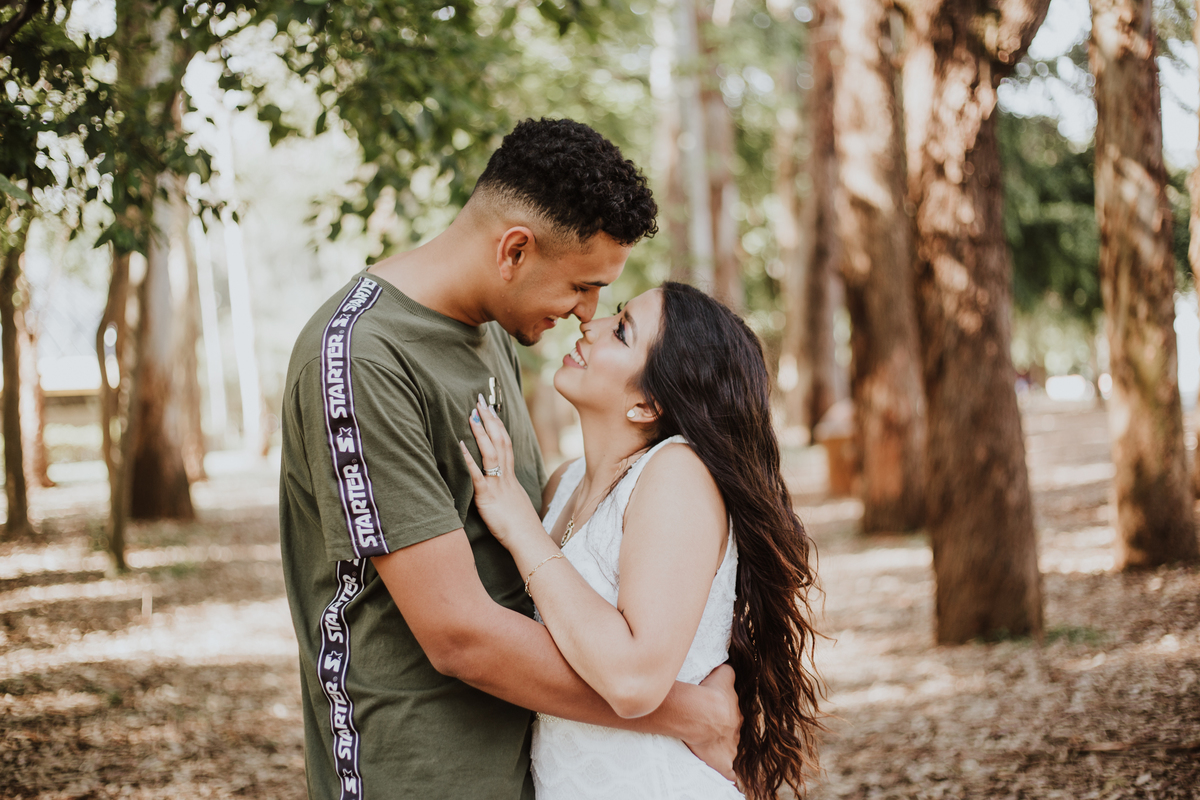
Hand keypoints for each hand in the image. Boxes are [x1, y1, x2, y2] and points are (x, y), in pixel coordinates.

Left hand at [460, 395, 541, 545]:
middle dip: (490, 419)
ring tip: (472, 414)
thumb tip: (501, 484)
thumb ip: (507, 489)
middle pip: (500, 441)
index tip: (491, 408)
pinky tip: (461, 446)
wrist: (527, 539)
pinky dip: (469, 459)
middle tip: (481, 400)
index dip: (498, 424)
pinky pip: (478, 475)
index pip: (506, 443)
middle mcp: (505, 476)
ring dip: (481, 432)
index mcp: (511, 475)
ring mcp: (497, 485)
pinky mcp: (487, 497)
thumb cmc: (521, 524)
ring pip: (491, 452)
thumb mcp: (515, 501)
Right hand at [683, 664, 740, 782]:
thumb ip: (729, 672)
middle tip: (713, 731)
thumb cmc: (712, 692)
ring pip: (732, 751)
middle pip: (733, 733)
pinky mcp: (723, 763)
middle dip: (726, 733)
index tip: (719, 716)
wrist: (703, 712)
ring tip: (715, 750)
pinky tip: (732, 779)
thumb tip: (731, 668)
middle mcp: (736, 732)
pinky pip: (730, 773)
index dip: (726, 715)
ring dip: (725, 750)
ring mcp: (731, 749)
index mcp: (736, 714)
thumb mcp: (723, 674)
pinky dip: (731, 776)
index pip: (734, 716)